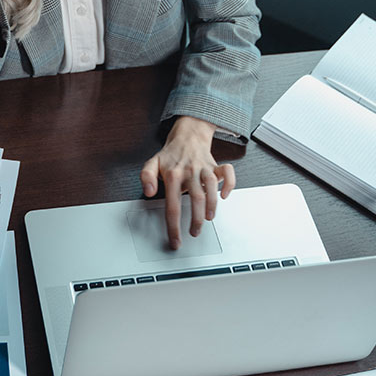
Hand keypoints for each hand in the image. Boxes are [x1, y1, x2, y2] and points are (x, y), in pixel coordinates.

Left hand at [139, 116, 234, 249]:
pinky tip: (224, 195)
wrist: (187, 135)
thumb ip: (146, 177)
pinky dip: (229, 184)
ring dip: (212, 205)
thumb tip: (148, 192)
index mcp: (172, 174)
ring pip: (211, 187)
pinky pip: (227, 172)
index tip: (175, 240)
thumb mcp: (152, 163)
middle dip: (196, 220)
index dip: (174, 226)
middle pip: (195, 199)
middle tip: (194, 233)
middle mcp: (189, 172)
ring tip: (208, 219)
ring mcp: (203, 168)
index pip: (172, 205)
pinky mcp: (215, 165)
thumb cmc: (171, 154)